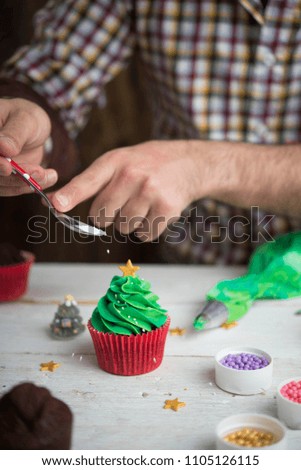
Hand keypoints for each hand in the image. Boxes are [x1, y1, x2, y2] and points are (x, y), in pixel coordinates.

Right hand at [0, 98, 57, 195]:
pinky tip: (48, 178)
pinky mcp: (4, 180)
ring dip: (25, 183)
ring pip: (2, 185)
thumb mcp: (24, 119)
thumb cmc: (26, 117)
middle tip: (38, 171)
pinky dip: (31, 186)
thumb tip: (3, 148)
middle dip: (13, 177)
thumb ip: (14, 134)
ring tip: (47, 174)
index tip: (7, 166)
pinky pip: (14, 189)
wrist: (32, 129)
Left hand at [51, 140, 204, 240]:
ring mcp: (150, 192)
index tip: (56, 205)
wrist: (190, 163)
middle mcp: (132, 174)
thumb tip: (55, 203)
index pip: (88, 181)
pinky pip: (144, 235)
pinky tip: (154, 212)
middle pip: (102, 216)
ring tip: (142, 204)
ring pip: (123, 228)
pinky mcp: (166, 208)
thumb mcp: (119, 161)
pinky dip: (146, 230)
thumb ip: (90, 182)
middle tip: (122, 202)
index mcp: (115, 161)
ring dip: (129, 223)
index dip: (70, 195)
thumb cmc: (147, 164)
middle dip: (107, 216)